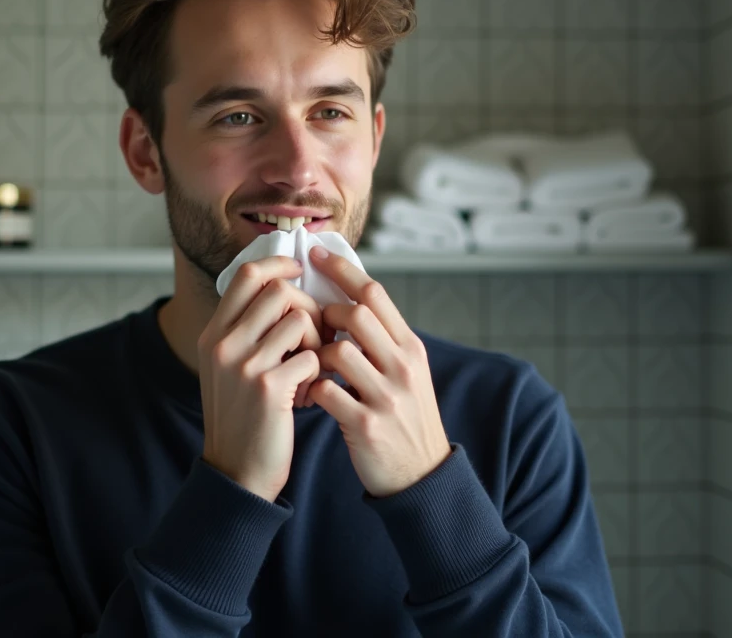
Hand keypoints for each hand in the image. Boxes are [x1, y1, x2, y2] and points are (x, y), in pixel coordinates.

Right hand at [198, 257, 323, 501]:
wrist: (236, 472)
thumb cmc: (243, 417)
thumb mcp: (229, 368)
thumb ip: (247, 330)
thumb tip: (286, 288)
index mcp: (214, 334)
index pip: (247, 274)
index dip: (279, 264)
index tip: (300, 271)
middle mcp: (224, 344)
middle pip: (280, 291)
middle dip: (309, 308)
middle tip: (315, 339)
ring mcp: (244, 365)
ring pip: (300, 319)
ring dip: (317, 342)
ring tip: (311, 371)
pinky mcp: (268, 388)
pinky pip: (312, 356)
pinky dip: (319, 373)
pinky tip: (309, 395)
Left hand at [306, 246, 451, 497]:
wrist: (422, 477)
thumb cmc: (405, 419)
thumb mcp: (407, 374)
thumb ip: (384, 341)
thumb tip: (350, 301)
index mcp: (411, 348)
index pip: (375, 293)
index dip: (341, 269)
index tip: (315, 254)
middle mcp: (403, 367)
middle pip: (356, 314)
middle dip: (324, 314)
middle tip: (312, 326)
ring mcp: (386, 396)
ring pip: (338, 350)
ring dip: (315, 355)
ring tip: (311, 366)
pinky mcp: (367, 425)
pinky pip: (327, 392)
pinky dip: (310, 390)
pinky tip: (309, 396)